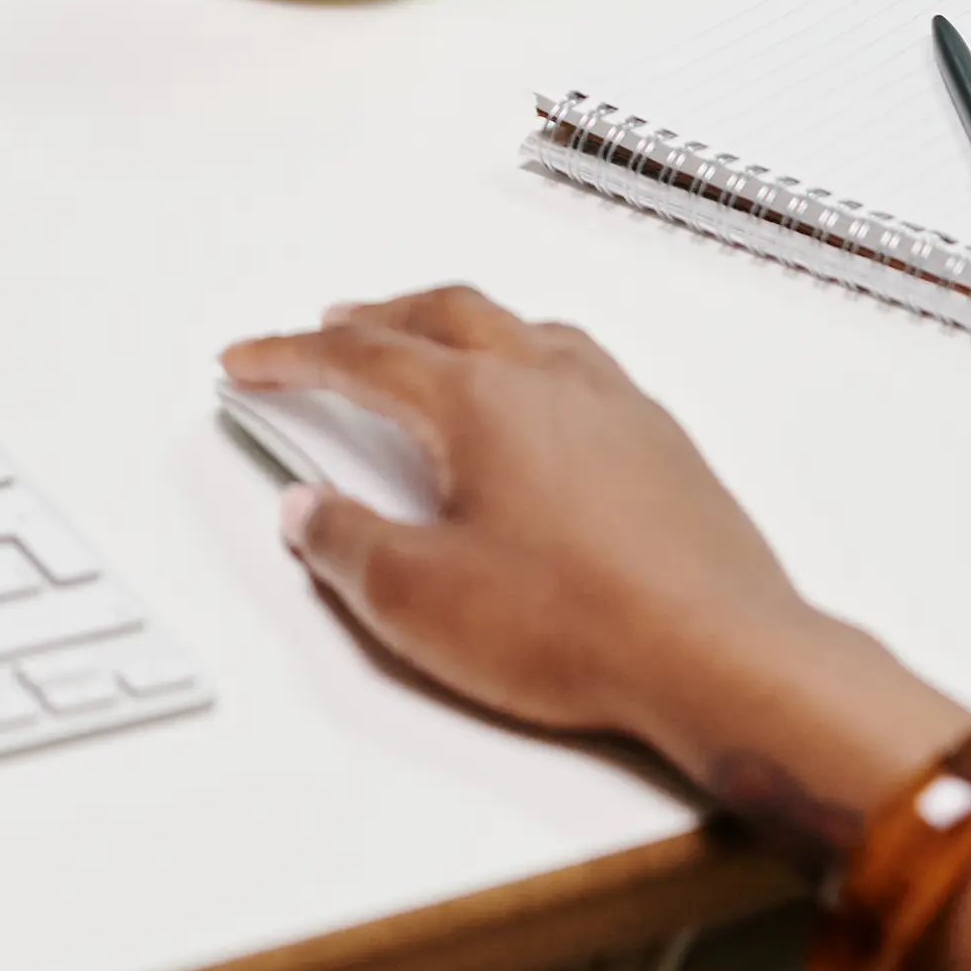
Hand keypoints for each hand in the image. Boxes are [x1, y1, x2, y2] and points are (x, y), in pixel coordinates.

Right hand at [226, 285, 924, 808]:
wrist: (720, 655)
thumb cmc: (585, 625)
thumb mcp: (421, 600)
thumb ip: (346, 545)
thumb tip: (309, 510)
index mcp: (478, 401)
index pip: (359, 357)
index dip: (291, 355)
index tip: (250, 359)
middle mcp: (549, 381)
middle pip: (443, 314)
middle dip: (374, 317)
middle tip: (330, 328)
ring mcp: (616, 407)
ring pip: (520, 328)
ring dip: (458, 325)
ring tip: (430, 341)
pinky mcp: (663, 446)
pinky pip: (580, 364)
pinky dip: (530, 357)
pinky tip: (537, 397)